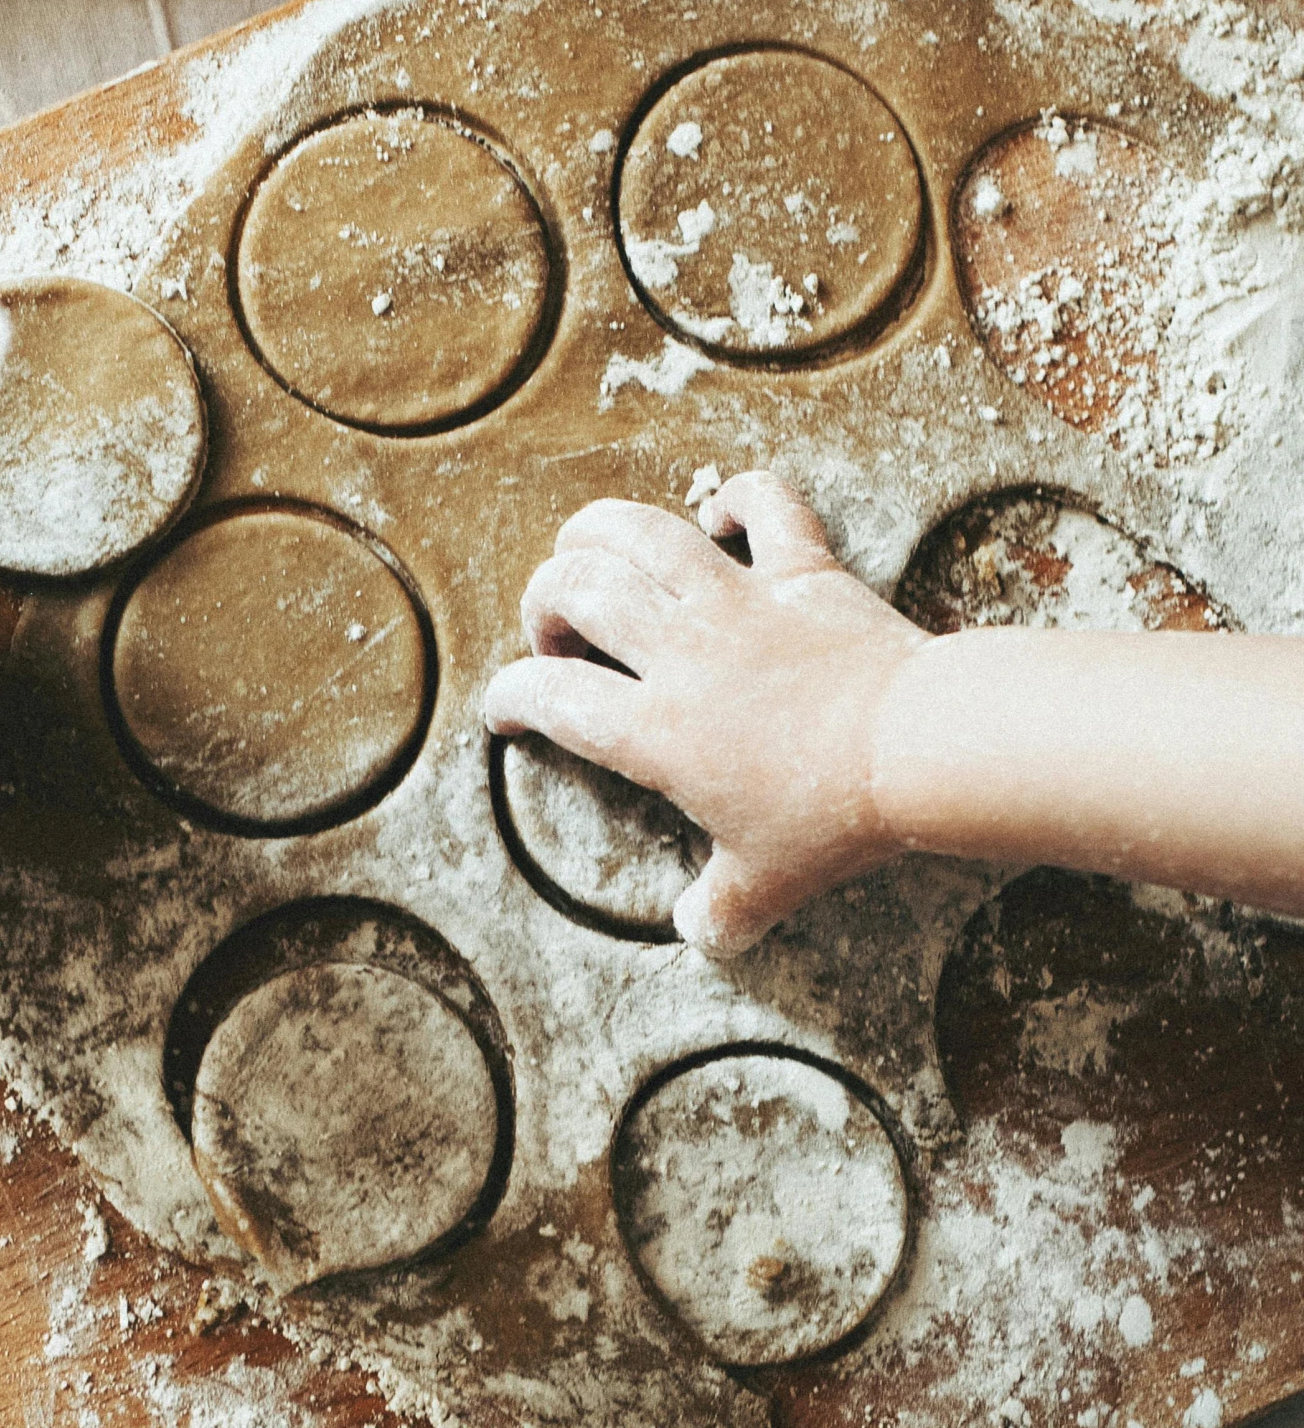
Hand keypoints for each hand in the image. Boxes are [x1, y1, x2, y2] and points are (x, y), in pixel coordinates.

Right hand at [483, 472, 926, 955]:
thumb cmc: (837, 820)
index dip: (511, 698)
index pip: (551, 696)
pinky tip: (721, 516)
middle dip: (542, 603)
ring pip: (642, 532)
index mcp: (656, 729)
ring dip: (597, 530)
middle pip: (576, 590)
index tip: (506, 709)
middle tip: (554, 633)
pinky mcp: (802, 571)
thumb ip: (718, 912)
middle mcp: (681, 651)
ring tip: (586, 547)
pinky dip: (737, 496)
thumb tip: (699, 931)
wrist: (921, 748)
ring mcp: (740, 600)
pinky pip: (764, 505)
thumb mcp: (765, 886)